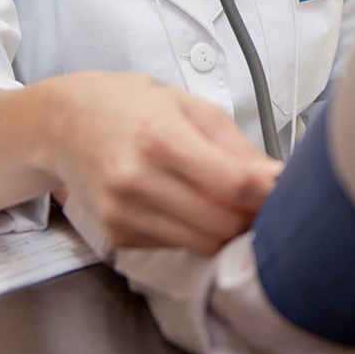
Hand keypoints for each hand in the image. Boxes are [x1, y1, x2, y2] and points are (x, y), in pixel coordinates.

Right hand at [42, 72, 280, 253]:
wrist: (65, 123)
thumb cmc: (132, 106)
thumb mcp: (190, 106)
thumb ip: (237, 146)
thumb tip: (278, 178)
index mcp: (160, 137)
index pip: (232, 183)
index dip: (269, 193)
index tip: (289, 190)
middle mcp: (137, 180)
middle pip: (222, 224)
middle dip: (254, 217)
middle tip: (266, 203)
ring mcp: (124, 213)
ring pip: (204, 245)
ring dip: (229, 231)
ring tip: (235, 205)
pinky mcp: (118, 236)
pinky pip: (178, 247)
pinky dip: (197, 234)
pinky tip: (193, 209)